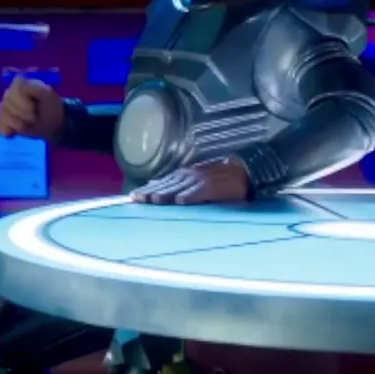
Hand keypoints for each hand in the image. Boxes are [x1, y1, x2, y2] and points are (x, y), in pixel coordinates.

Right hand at [0, 76, 64, 139]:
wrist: (51, 124)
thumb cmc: (50, 107)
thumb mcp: (48, 95)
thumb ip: (35, 88)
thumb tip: (19, 86)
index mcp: (19, 84)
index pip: (13, 91)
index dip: (23, 103)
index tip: (33, 107)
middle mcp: (9, 93)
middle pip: (7, 105)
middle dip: (23, 115)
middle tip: (34, 117)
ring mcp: (4, 107)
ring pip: (3, 116)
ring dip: (18, 124)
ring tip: (28, 124)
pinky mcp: (2, 120)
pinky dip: (8, 131)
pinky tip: (15, 132)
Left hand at [130, 158, 249, 204]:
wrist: (241, 172)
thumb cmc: (215, 179)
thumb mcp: (191, 178)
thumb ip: (172, 183)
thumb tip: (151, 184)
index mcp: (181, 176)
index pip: (159, 184)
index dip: (146, 190)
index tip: (132, 197)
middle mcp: (187, 176)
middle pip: (165, 186)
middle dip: (151, 193)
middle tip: (138, 199)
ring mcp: (200, 180)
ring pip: (179, 188)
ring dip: (167, 194)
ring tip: (155, 201)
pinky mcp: (213, 186)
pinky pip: (200, 191)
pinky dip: (191, 195)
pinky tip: (182, 201)